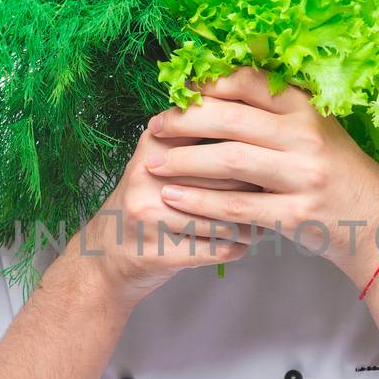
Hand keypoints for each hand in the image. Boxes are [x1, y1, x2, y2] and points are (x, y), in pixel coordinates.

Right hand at [78, 113, 262, 304]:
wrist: (103, 257)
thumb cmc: (145, 203)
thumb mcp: (159, 162)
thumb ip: (195, 139)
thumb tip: (256, 121)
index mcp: (153, 145)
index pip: (214, 131)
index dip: (249, 144)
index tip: (270, 154)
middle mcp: (148, 176)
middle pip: (228, 175)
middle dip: (258, 186)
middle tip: (275, 191)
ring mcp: (152, 217)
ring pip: (228, 216)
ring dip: (253, 222)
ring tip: (262, 220)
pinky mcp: (160, 253)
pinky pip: (220, 248)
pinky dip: (239, 246)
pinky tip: (242, 242)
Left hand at [140, 65, 378, 288]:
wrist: (375, 222)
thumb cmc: (338, 173)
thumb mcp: (316, 129)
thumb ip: (276, 110)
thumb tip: (218, 90)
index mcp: (308, 107)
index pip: (249, 82)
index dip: (208, 84)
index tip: (179, 91)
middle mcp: (307, 136)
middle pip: (231, 120)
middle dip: (185, 122)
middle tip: (155, 127)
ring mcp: (302, 175)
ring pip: (229, 160)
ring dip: (185, 161)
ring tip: (154, 164)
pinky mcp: (295, 213)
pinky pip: (237, 205)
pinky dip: (200, 203)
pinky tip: (175, 198)